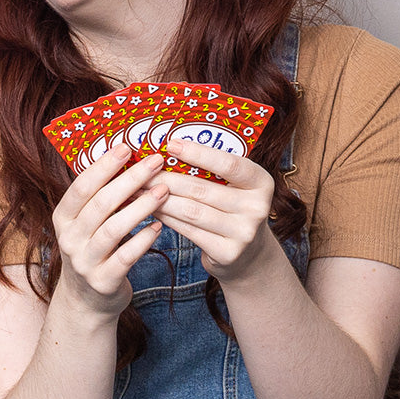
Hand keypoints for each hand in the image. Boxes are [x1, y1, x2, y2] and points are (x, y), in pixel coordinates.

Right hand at [51, 144, 168, 316]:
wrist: (85, 301)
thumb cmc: (92, 251)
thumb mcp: (85, 224)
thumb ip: (99, 198)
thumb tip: (127, 159)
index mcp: (62, 218)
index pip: (81, 186)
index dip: (103, 165)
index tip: (126, 147)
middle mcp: (69, 239)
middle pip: (100, 203)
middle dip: (130, 179)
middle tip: (155, 162)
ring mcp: (84, 262)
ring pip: (114, 229)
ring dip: (141, 206)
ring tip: (164, 190)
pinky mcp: (103, 281)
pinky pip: (126, 257)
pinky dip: (143, 239)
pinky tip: (159, 226)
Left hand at [152, 136, 277, 280]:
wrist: (249, 254)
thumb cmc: (231, 209)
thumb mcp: (234, 187)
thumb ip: (211, 171)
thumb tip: (166, 149)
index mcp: (261, 182)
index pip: (228, 164)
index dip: (198, 153)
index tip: (170, 144)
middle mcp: (257, 207)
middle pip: (201, 189)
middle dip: (166, 178)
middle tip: (140, 170)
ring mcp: (243, 232)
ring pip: (191, 211)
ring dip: (159, 199)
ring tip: (138, 189)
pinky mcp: (227, 252)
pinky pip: (188, 230)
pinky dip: (165, 217)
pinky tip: (150, 209)